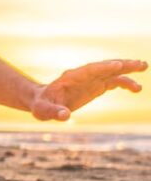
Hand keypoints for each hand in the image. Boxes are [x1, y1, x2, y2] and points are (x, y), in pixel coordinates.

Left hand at [31, 59, 146, 120]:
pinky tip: (136, 88)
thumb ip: (52, 112)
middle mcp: (83, 76)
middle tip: (140, 64)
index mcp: (70, 78)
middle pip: (104, 67)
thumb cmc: (41, 105)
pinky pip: (113, 82)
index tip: (117, 65)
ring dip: (128, 71)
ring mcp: (91, 80)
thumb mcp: (42, 110)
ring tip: (144, 68)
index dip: (102, 68)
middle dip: (121, 65)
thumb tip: (65, 116)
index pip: (88, 70)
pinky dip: (124, 83)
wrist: (43, 101)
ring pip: (112, 72)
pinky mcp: (96, 86)